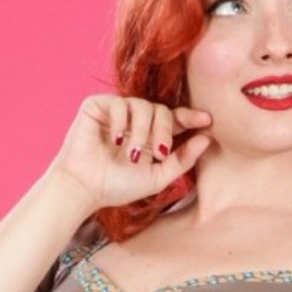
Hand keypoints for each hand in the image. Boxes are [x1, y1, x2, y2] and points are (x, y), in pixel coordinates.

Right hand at [45, 93, 213, 219]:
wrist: (84, 188)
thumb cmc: (117, 186)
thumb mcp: (157, 178)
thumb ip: (182, 160)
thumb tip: (207, 139)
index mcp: (151, 135)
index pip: (175, 119)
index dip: (191, 117)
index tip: (207, 120)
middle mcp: (136, 121)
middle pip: (162, 110)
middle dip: (164, 131)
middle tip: (159, 154)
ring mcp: (117, 112)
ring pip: (143, 106)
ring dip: (142, 133)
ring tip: (132, 155)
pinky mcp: (98, 105)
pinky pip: (120, 103)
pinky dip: (121, 123)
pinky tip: (115, 142)